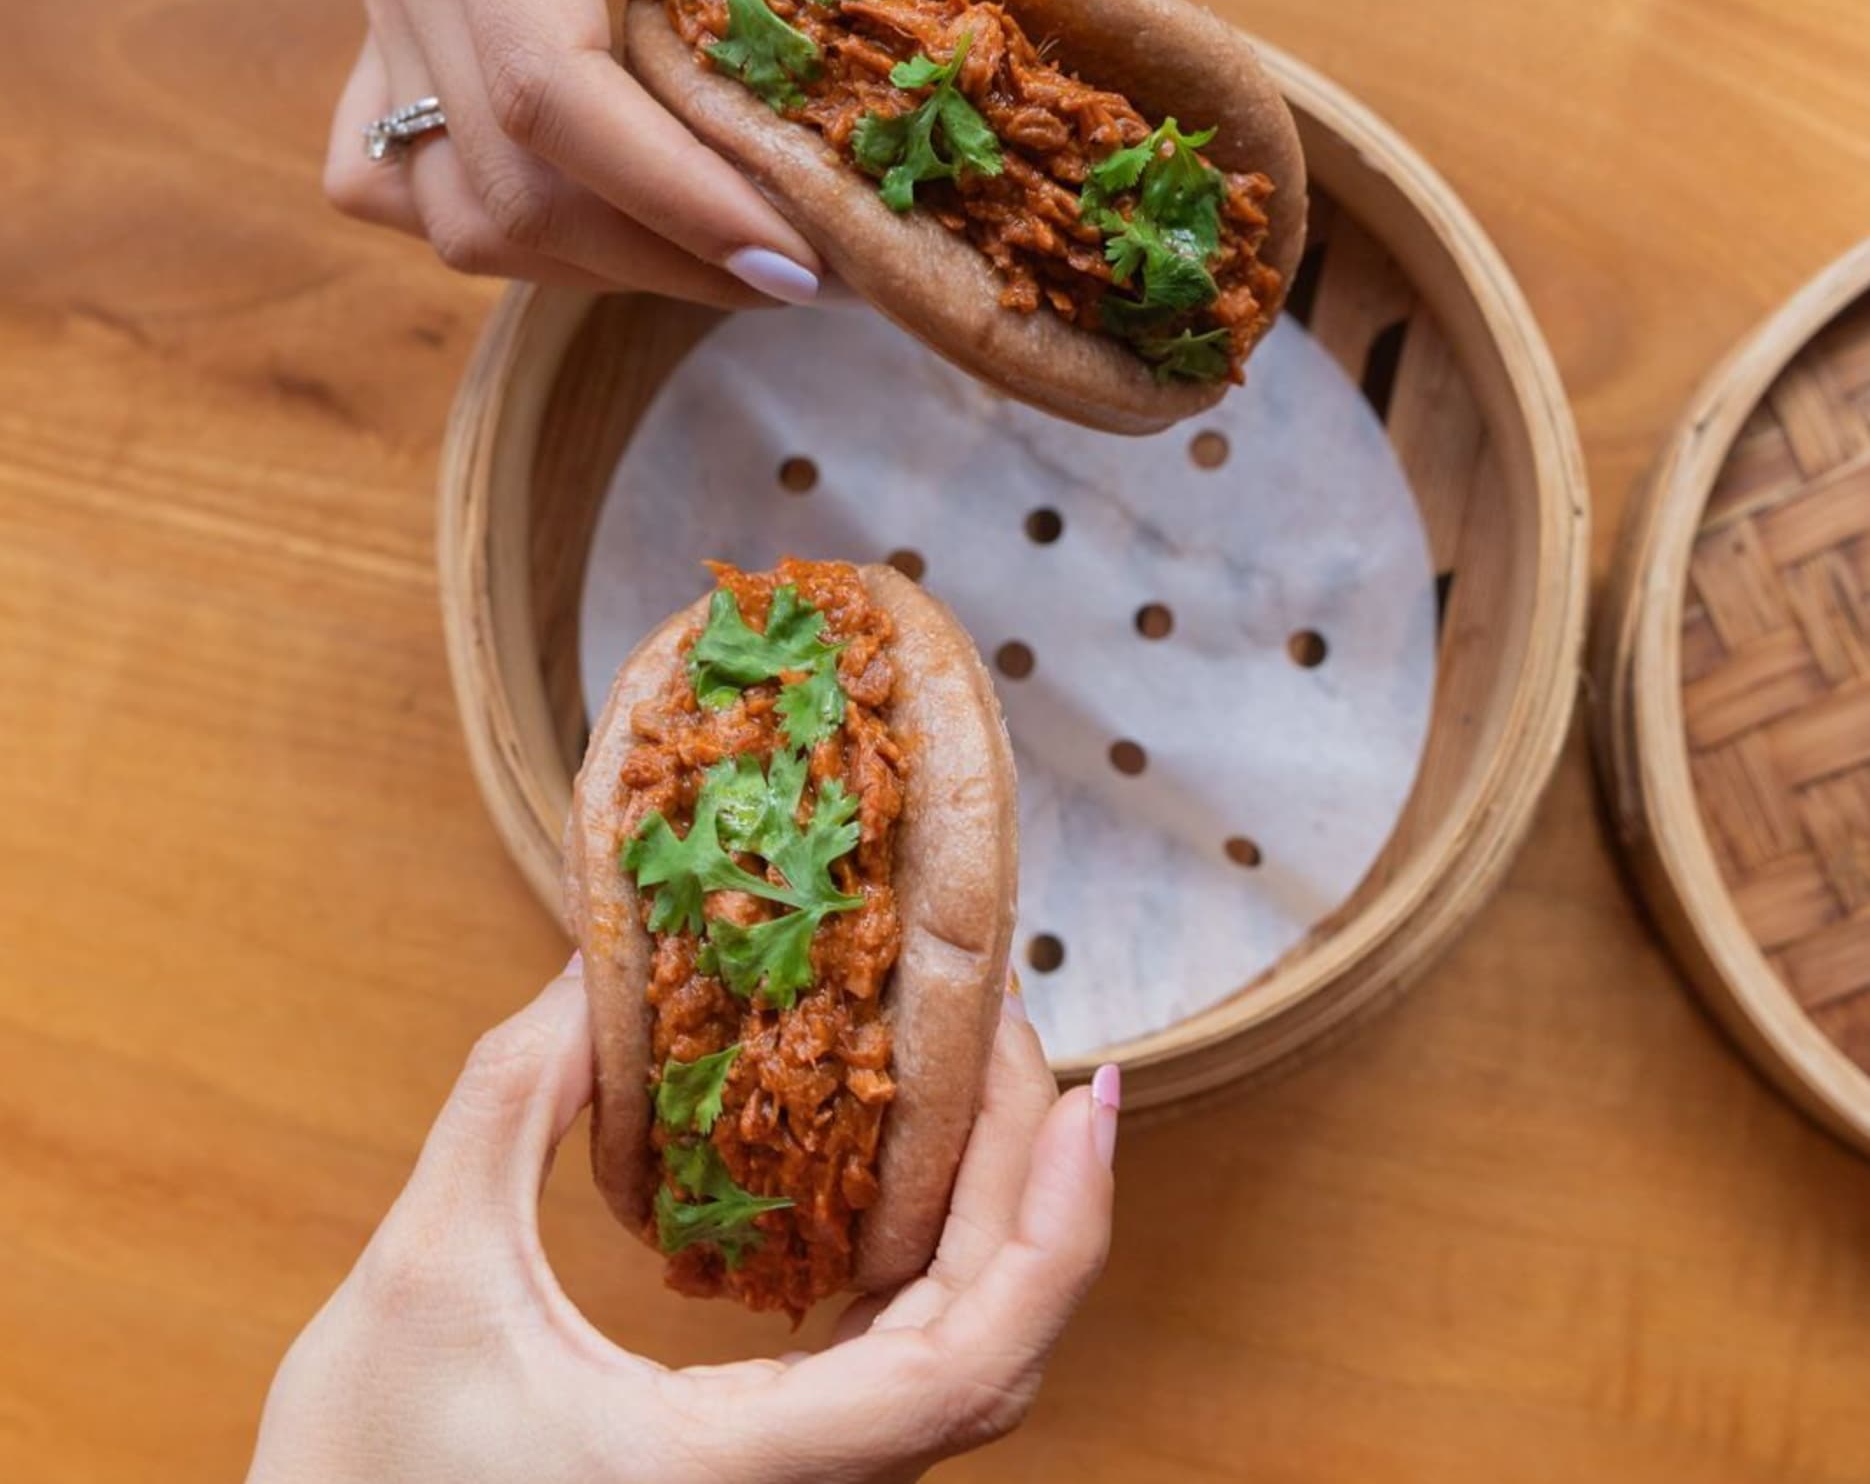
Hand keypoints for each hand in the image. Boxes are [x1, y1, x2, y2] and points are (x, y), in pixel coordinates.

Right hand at [247, 962, 1116, 1483]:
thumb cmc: (361, 1473)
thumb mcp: (427, 1266)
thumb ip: (516, 1096)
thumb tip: (603, 961)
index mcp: (739, 1467)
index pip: (968, 1367)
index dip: (1057, 1229)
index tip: (1092, 1096)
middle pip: (995, 1344)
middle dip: (1033, 1178)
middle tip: (1012, 1027)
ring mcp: (795, 1480)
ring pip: (962, 1356)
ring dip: (997, 1211)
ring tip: (982, 1070)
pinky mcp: (772, 1459)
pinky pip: (904, 1357)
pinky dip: (938, 1251)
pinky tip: (911, 1158)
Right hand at [323, 0, 1076, 305]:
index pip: (548, 83)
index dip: (673, 198)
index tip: (797, 257)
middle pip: (506, 185)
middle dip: (663, 258)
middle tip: (802, 272)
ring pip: (453, 213)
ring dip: (596, 264)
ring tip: (730, 253)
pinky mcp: (386, 25)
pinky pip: (398, 184)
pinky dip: (504, 230)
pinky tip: (609, 211)